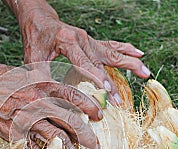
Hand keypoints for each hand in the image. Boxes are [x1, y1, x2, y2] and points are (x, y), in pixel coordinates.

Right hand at [0, 60, 101, 148]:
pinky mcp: (13, 133)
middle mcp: (37, 103)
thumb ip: (44, 85)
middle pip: (69, 122)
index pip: (72, 95)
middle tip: (95, 147)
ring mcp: (26, 119)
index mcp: (42, 85)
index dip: (88, 106)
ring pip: (54, 139)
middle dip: (85, 136)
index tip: (99, 115)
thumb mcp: (26, 75)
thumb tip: (62, 95)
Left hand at [18, 8, 150, 103]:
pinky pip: (111, 46)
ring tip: (146, 73)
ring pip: (112, 52)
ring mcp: (89, 40)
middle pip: (101, 61)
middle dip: (111, 83)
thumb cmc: (34, 39)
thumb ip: (39, 75)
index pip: (84, 62)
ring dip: (130, 63)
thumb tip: (43, 95)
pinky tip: (139, 53)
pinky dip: (126, 50)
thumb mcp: (32, 57)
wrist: (39, 20)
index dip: (96, 76)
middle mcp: (82, 38)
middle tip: (119, 100)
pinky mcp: (91, 42)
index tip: (107, 90)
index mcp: (67, 41)